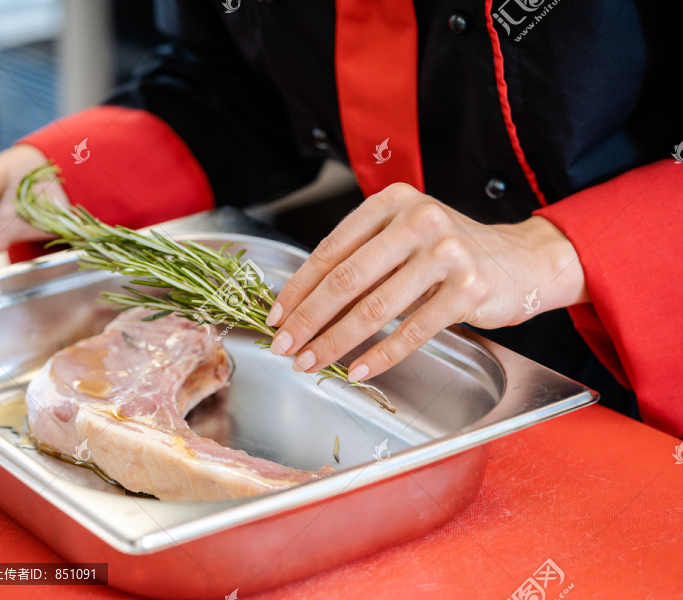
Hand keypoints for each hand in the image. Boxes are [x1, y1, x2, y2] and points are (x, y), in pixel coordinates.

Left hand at [264, 183, 588, 381]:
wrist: (521, 261)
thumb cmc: (449, 253)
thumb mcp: (403, 240)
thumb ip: (361, 260)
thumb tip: (300, 304)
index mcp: (392, 202)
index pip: (331, 250)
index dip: (298, 288)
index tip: (276, 317)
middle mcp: (418, 219)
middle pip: (346, 279)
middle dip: (308, 319)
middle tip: (284, 346)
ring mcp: (446, 252)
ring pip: (374, 308)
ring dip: (335, 341)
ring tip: (312, 362)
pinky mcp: (469, 287)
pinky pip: (412, 330)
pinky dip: (380, 355)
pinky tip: (357, 369)